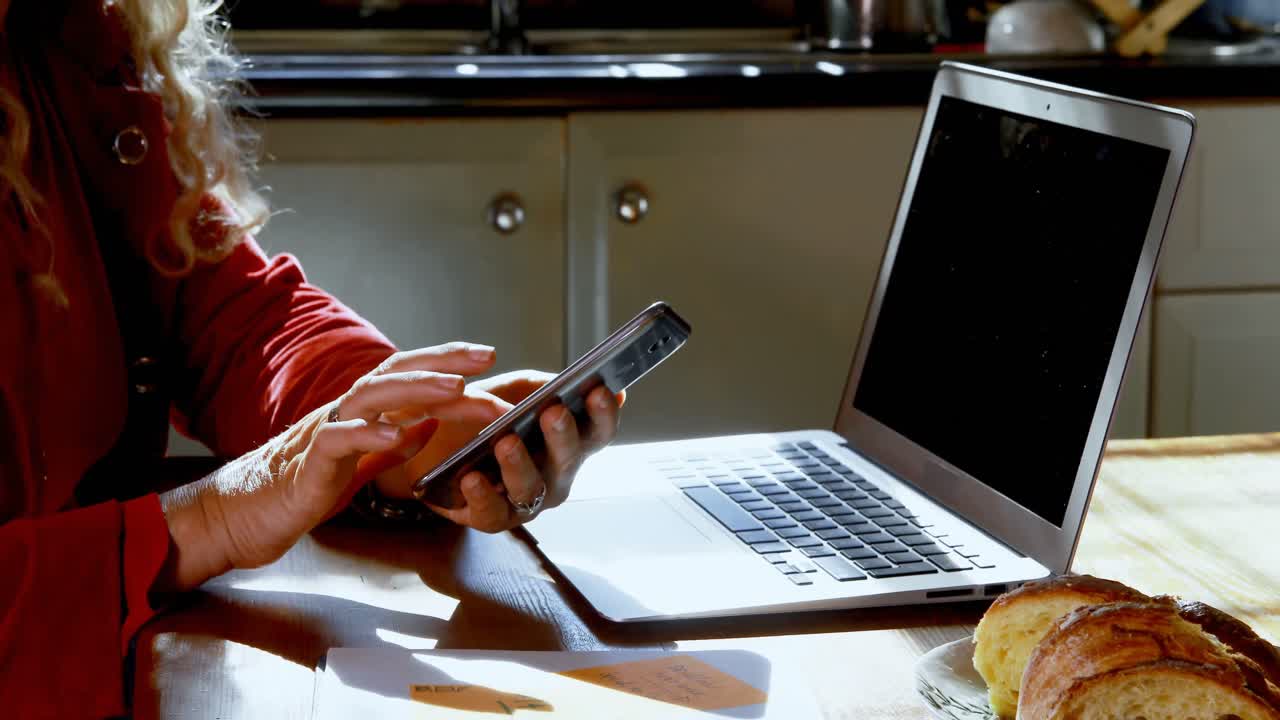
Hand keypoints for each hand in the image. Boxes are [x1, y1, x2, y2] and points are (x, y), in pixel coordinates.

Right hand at [155, 343, 499, 591]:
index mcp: (360, 413)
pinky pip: (338, 440)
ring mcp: (325, 432)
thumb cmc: (300, 489)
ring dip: (416, 389)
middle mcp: (344, 411)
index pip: (408, 376)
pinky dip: (369, 434)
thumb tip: (427, 426)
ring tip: (454, 389)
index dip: (446, 363)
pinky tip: (399, 434)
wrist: (243, 516)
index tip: (486, 356)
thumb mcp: (358, 467)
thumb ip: (390, 447)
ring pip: (371, 397)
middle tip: (485, 356)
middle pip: (395, 374)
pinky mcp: (308, 463)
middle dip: (443, 363)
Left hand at [376, 370, 622, 532]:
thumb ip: (540, 386)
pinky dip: (482, 496)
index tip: (598, 391)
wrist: (436, 445)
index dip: (604, 414)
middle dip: (562, 435)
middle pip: (568, 459)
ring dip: (520, 465)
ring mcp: (527, 500)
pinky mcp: (493, 518)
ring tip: (506, 442)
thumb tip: (569, 381)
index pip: (598, 431)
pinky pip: (492, 513)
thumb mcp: (511, 391)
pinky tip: (471, 478)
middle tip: (553, 412)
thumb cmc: (483, 416)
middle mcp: (556, 474)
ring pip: (531, 489)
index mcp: (568, 442)